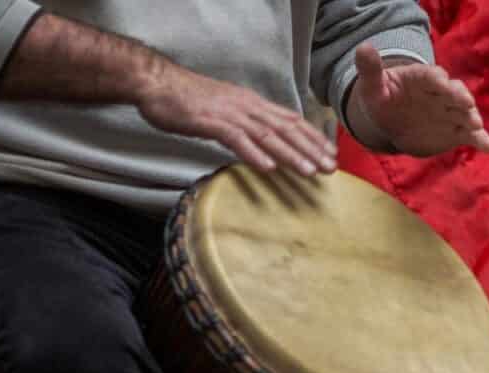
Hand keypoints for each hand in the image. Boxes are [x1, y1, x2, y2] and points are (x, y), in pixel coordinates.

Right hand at [135, 64, 336, 174]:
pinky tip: (267, 167)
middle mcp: (246, 106)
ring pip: (267, 135)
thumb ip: (245, 123)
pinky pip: (236, 139)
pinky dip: (253, 153)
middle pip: (286, 129)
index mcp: (252, 103)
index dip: (312, 137)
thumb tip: (262, 142)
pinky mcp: (210, 122)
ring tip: (309, 172)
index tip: (330, 154)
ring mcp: (229, 114)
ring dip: (290, 155)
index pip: (290, 120)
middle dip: (310, 149)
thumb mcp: (224, 108)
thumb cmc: (188, 100)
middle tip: (330, 168)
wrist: (158, 84)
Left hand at [349, 44, 488, 155]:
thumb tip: (362, 47)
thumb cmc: (383, 99)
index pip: (431, 76)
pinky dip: (482, 140)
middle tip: (465, 103)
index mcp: (422, 78)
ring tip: (476, 125)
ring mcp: (451, 111)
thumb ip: (370, 70)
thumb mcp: (372, 86)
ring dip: (472, 118)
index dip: (436, 78)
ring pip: (465, 112)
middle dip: (459, 96)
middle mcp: (442, 92)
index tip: (440, 81)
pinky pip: (471, 135)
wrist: (393, 122)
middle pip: (454, 91)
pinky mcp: (457, 131)